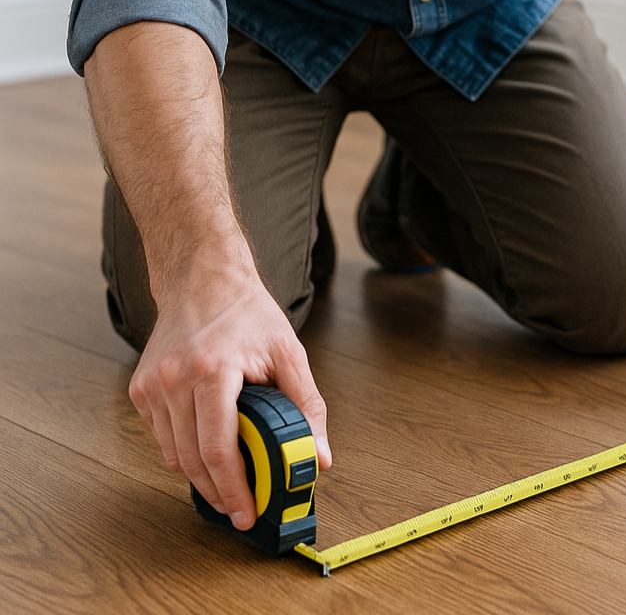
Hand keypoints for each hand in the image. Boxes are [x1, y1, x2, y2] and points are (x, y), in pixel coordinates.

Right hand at [128, 272, 330, 529]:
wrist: (202, 279)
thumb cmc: (247, 313)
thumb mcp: (289, 353)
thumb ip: (307, 407)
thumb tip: (319, 456)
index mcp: (212, 370)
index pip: (218, 449)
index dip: (233, 488)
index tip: (247, 512)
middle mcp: (174, 379)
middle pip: (192, 460)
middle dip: (218, 492)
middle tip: (240, 510)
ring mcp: (152, 385)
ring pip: (172, 454)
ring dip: (200, 476)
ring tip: (229, 486)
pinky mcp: (141, 389)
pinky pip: (162, 437)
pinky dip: (184, 451)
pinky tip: (208, 450)